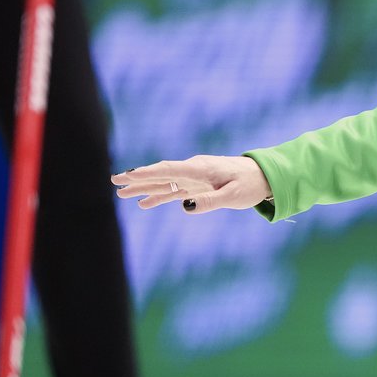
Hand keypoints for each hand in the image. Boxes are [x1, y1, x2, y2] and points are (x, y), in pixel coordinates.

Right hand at [111, 155, 271, 213]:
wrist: (262, 176)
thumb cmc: (250, 185)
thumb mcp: (233, 196)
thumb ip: (210, 201)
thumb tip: (185, 207)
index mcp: (201, 169)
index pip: (169, 170)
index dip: (148, 173)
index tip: (128, 175)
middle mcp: (194, 171)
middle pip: (161, 174)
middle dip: (137, 178)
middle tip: (114, 181)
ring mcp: (194, 178)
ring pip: (164, 182)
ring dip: (143, 187)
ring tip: (121, 192)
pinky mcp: (197, 186)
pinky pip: (174, 191)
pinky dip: (159, 196)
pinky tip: (144, 203)